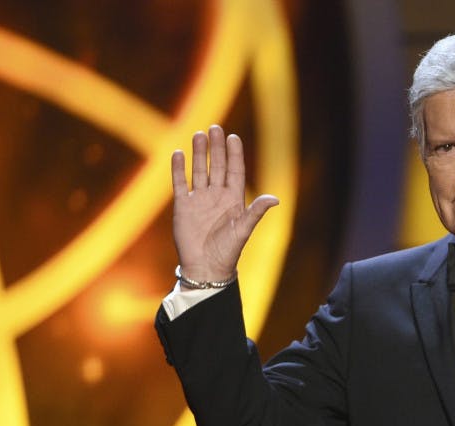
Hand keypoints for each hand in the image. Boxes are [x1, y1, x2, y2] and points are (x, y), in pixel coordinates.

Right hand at [171, 124, 278, 281]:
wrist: (206, 267)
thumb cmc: (228, 251)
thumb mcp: (244, 229)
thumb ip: (256, 211)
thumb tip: (276, 199)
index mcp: (234, 200)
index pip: (234, 171)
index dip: (234, 154)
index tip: (233, 137)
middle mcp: (217, 196)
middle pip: (217, 166)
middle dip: (216, 148)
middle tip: (215, 128)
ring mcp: (199, 200)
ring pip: (199, 170)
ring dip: (198, 154)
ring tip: (199, 135)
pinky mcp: (183, 206)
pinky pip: (180, 183)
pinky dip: (178, 169)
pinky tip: (178, 154)